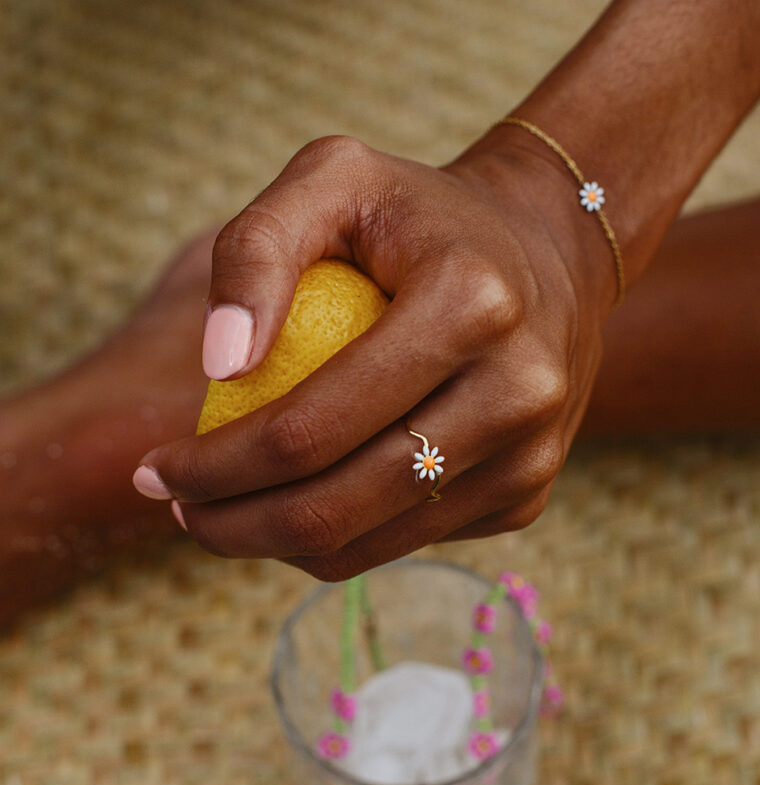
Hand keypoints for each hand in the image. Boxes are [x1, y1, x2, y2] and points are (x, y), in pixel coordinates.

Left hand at [134, 132, 615, 579]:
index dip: (214, 467)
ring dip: (276, 545)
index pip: (310, 427)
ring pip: (370, 544)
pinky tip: (304, 498)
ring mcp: (532, 455)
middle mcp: (520, 392)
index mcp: (471, 304)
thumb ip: (256, 249)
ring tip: (224, 512)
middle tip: (180, 509)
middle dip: (232, 525)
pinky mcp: (529, 494)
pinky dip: (339, 538)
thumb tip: (219, 368)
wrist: (546, 253)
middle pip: (338, 506)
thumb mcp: (332, 178)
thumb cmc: (419, 215)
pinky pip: (406, 543)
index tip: (153, 470)